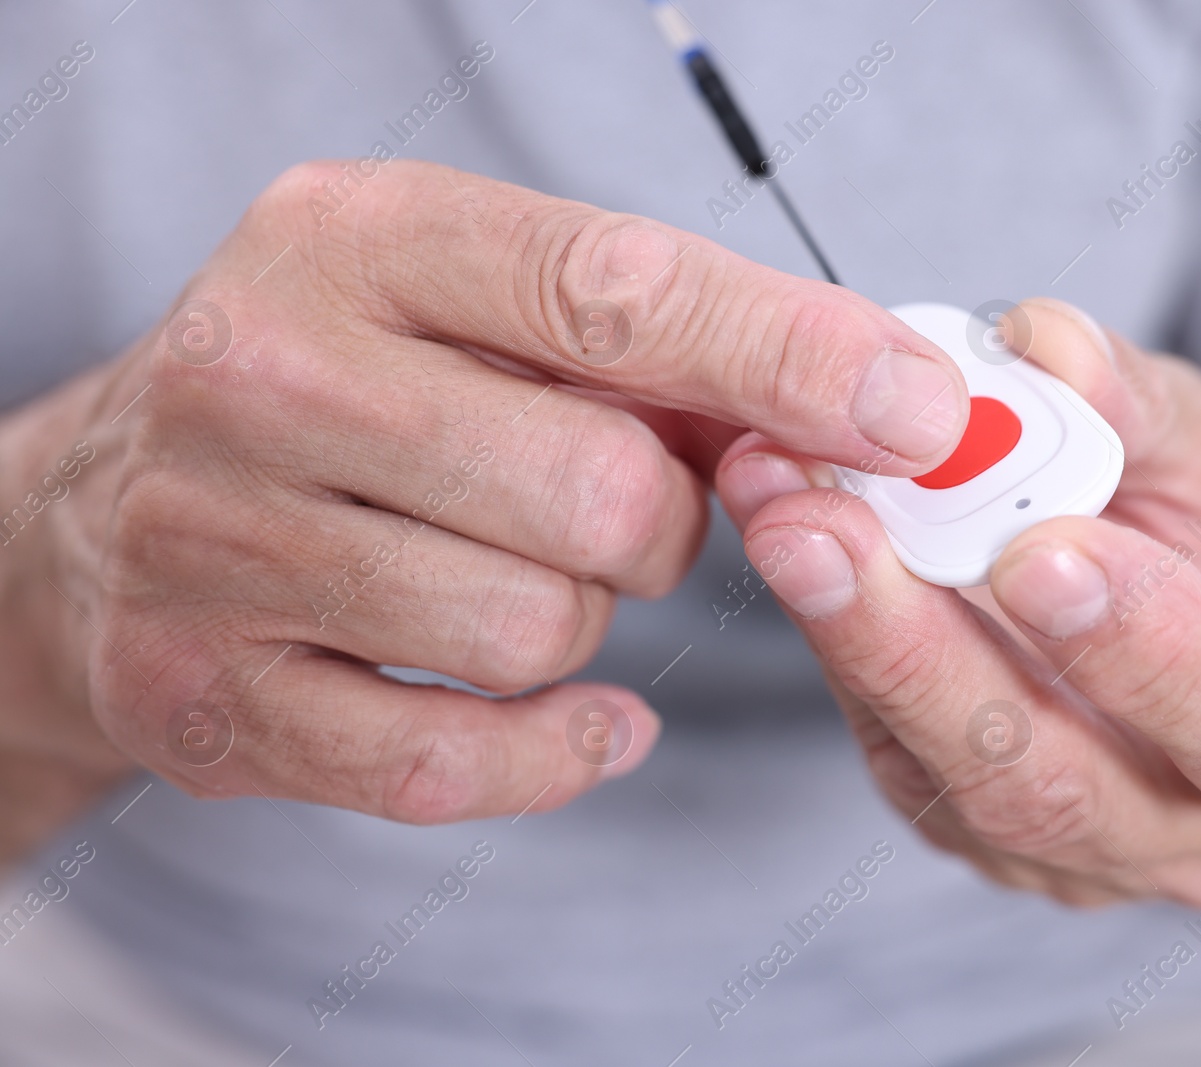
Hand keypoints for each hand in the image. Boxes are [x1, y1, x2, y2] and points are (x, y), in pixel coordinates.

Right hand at [20, 160, 970, 823]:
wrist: (104, 512)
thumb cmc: (347, 390)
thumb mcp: (474, 304)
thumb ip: (658, 342)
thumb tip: (871, 400)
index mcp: (356, 237)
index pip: (612, 290)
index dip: (788, 355)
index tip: (912, 410)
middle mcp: (266, 373)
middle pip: (596, 490)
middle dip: (661, 521)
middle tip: (619, 506)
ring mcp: (218, 542)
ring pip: (535, 628)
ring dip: (581, 619)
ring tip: (522, 572)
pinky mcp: (210, 693)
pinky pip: (455, 759)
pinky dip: (553, 747)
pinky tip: (572, 711)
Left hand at [715, 298, 1200, 905]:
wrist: (1195, 630)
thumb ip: (1138, 404)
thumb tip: (1041, 344)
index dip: (1143, 648)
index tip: (1036, 551)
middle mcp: (1190, 834)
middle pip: (1047, 783)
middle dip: (924, 652)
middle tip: (823, 529)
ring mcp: (1066, 851)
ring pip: (945, 777)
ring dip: (850, 640)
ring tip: (779, 514)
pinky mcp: (967, 827)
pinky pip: (891, 748)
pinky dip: (835, 641)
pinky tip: (790, 540)